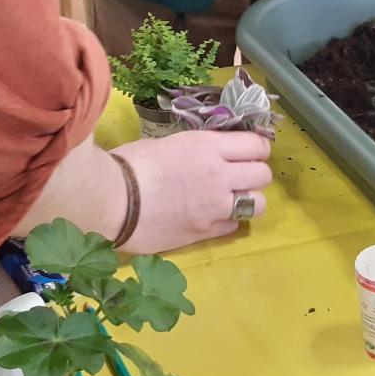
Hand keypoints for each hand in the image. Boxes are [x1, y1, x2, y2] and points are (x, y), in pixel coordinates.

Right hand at [111, 131, 272, 253]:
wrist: (111, 201)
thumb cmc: (129, 165)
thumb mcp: (165, 143)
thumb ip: (192, 149)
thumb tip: (199, 154)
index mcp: (208, 146)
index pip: (256, 144)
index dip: (257, 147)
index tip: (249, 151)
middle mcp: (220, 175)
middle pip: (263, 174)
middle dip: (255, 173)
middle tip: (239, 176)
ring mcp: (216, 206)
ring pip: (258, 203)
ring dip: (248, 199)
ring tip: (231, 199)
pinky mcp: (205, 232)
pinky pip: (234, 226)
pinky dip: (228, 221)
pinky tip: (212, 217)